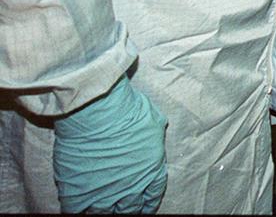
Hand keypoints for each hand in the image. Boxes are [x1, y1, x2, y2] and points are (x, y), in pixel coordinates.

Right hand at [54, 75, 167, 213]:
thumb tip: (154, 132)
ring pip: (105, 213)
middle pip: (130, 209)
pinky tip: (79, 205)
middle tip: (120, 206)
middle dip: (127, 207)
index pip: (152, 196)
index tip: (142, 204)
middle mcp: (131, 187)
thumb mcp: (154, 120)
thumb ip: (155, 134)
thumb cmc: (127, 110)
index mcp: (151, 171)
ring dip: (104, 209)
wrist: (98, 111)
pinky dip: (79, 209)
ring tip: (100, 205)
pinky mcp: (78, 194)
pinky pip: (78, 212)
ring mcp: (104, 193)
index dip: (147, 202)